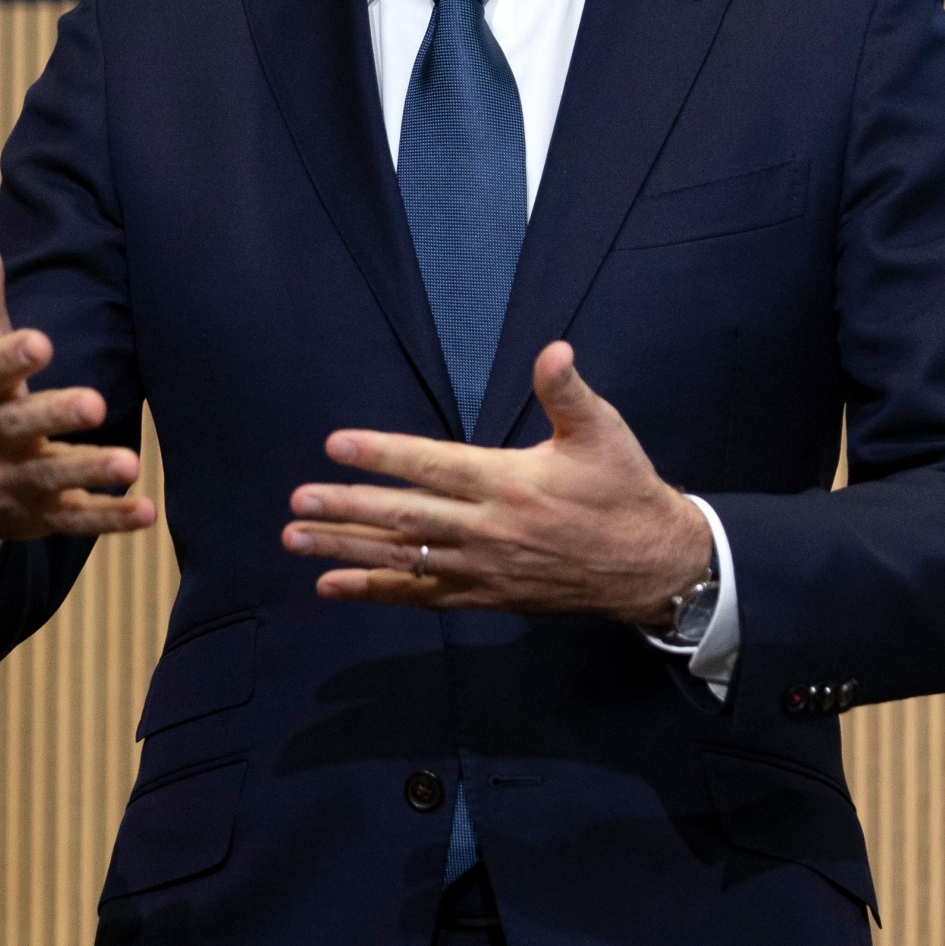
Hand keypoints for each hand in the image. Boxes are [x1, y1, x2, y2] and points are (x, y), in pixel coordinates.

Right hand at [0, 213, 155, 547]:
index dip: (13, 358)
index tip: (41, 341)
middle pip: (20, 426)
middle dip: (55, 415)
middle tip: (95, 403)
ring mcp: (15, 480)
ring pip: (51, 478)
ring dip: (89, 470)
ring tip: (129, 462)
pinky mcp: (39, 514)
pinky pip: (74, 519)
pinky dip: (109, 519)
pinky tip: (146, 512)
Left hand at [282, 342, 710, 628]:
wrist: (650, 565)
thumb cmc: (623, 490)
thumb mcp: (603, 431)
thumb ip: (569, 391)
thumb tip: (554, 350)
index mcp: (508, 482)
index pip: (432, 465)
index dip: (383, 455)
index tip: (337, 444)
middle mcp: (487, 529)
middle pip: (404, 517)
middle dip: (346, 507)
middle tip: (297, 501)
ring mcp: (481, 568)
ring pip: (402, 558)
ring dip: (345, 549)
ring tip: (294, 540)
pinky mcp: (483, 595)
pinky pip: (419, 595)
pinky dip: (374, 591)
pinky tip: (331, 587)